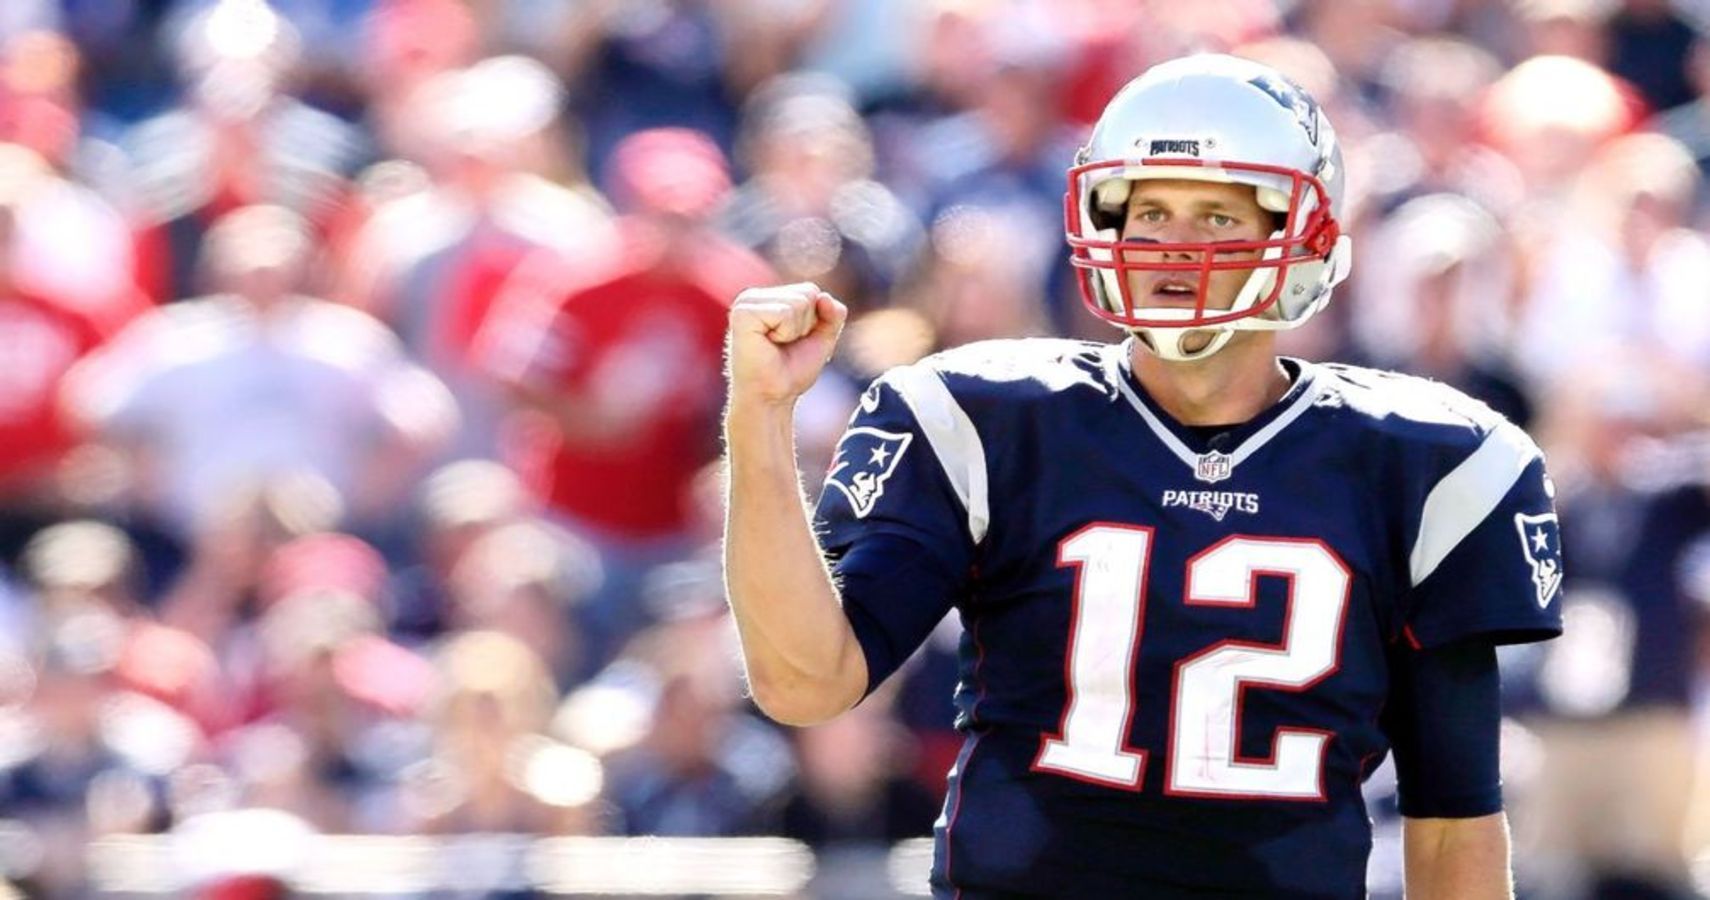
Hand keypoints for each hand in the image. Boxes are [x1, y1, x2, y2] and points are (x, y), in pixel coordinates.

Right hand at [727, 282, 847, 406]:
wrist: (773, 398)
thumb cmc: (792, 371)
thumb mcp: (822, 338)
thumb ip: (833, 314)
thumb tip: (823, 297)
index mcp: (768, 297)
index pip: (811, 291)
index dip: (813, 322)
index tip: (792, 342)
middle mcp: (754, 296)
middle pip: (808, 292)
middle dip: (806, 325)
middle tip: (783, 346)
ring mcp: (746, 302)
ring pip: (799, 302)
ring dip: (795, 331)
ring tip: (775, 346)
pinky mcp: (742, 313)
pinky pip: (785, 312)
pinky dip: (785, 333)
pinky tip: (767, 344)